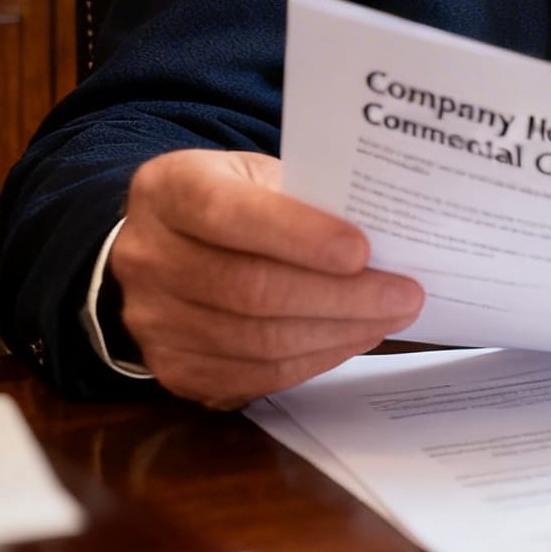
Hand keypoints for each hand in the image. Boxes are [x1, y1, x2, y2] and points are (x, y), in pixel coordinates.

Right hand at [108, 149, 423, 407]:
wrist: (175, 244)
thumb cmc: (237, 200)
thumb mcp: (259, 175)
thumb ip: (307, 195)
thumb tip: (388, 231)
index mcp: (169, 189)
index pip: (231, 215)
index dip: (299, 236)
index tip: (363, 251)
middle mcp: (146, 256)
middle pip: (248, 289)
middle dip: (339, 296)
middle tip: (404, 294)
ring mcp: (151, 320)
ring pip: (255, 340)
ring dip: (336, 333)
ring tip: (390, 316)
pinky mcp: (172, 368)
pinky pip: (252, 376)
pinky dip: (312, 359)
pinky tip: (352, 338)